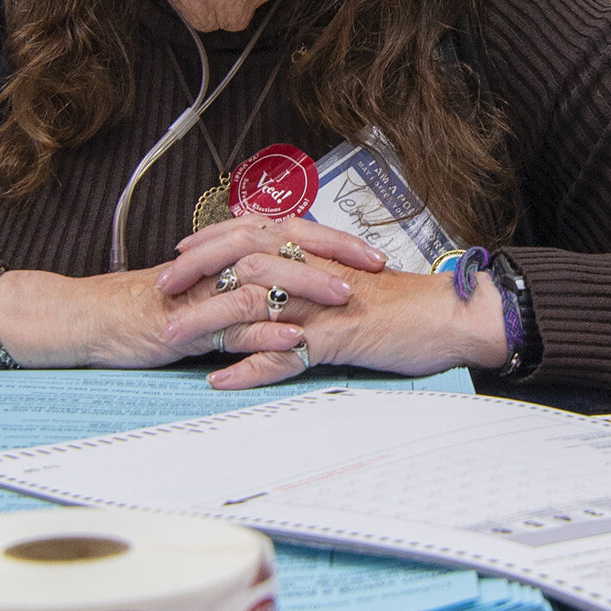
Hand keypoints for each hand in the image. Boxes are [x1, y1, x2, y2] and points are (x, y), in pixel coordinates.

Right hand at [0, 255, 339, 371]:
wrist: (91, 320)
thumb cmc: (149, 309)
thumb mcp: (204, 292)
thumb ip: (244, 286)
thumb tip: (292, 286)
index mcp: (225, 252)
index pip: (289, 233)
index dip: (333, 241)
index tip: (373, 253)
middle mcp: (216, 262)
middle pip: (284, 244)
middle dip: (333, 254)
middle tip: (375, 266)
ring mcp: (201, 290)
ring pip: (261, 278)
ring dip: (306, 287)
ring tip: (345, 299)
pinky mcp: (185, 322)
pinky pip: (229, 323)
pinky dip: (264, 329)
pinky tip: (294, 337)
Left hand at [203, 263, 512, 388]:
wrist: (449, 316)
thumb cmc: (399, 300)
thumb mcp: (349, 274)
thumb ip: (312, 268)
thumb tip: (276, 269)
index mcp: (317, 248)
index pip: (252, 232)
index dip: (211, 240)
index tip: (178, 251)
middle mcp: (315, 267)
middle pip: (242, 258)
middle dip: (196, 271)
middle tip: (162, 288)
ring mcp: (324, 303)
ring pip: (254, 303)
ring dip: (210, 320)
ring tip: (174, 337)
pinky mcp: (337, 337)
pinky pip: (284, 354)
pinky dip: (249, 368)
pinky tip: (221, 379)